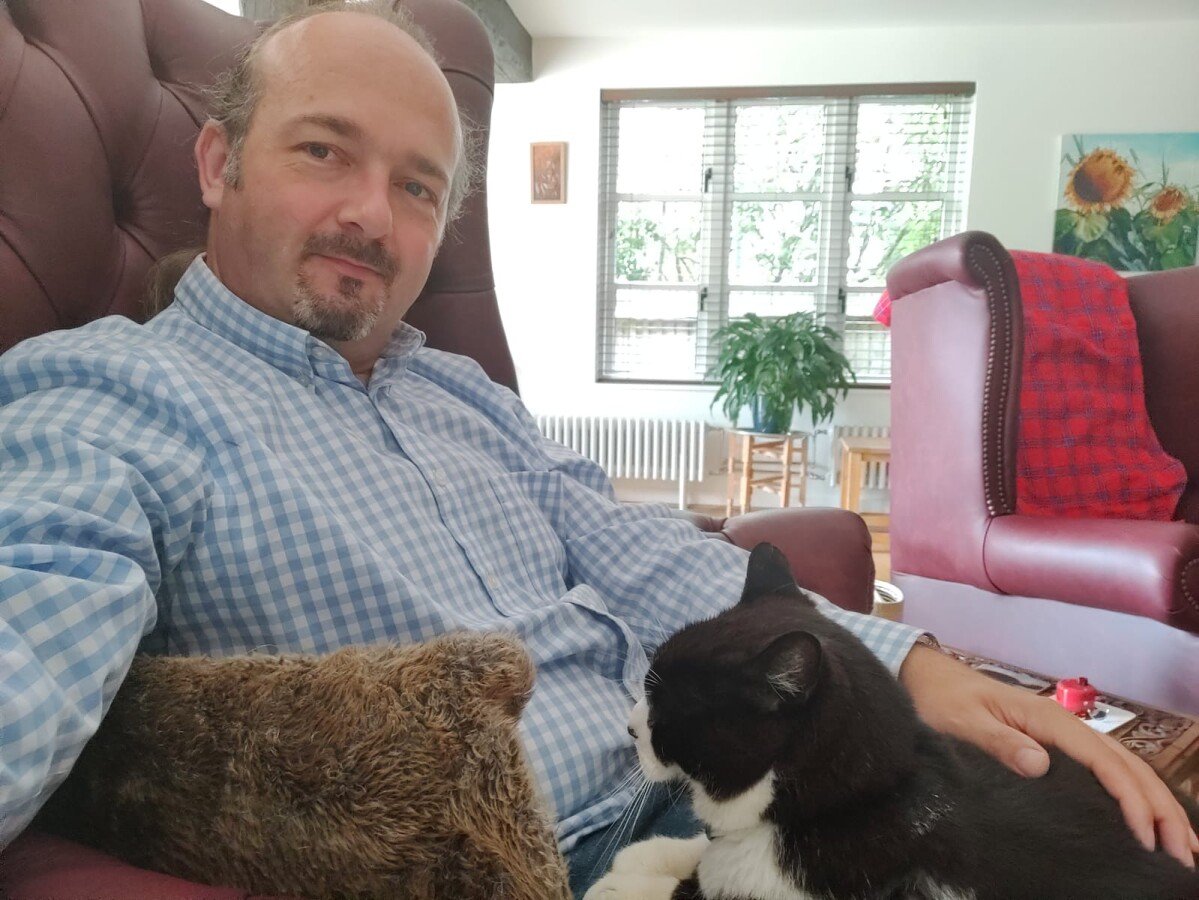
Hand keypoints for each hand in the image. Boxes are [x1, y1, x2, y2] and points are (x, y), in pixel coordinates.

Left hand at [899, 643, 1198, 867]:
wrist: (926, 676)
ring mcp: (1062, 733)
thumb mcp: (963, 721)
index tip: (1145, 835)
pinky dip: (1134, 792)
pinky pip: (1107, 768)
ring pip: (1123, 766)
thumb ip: (999, 742)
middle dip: (1159, 806)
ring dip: (1156, 801)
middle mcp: (1062, 724)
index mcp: (1046, 719)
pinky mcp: (1056, 742)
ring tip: (1182, 842)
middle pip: (1126, 764)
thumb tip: (1041, 764)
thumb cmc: (941, 699)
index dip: (1129, 797)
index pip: (1102, 760)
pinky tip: (1146, 816)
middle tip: (1184, 851)